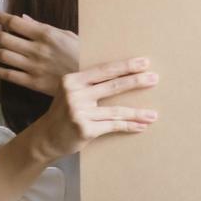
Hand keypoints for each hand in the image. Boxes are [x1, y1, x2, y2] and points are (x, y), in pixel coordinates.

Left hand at [0, 11, 77, 95]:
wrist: (90, 80)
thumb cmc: (82, 54)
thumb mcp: (68, 35)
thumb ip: (43, 27)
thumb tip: (23, 18)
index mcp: (47, 35)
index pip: (15, 23)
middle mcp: (37, 49)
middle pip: (3, 38)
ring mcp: (33, 66)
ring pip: (2, 55)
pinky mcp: (32, 82)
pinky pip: (7, 74)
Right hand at [31, 59, 159, 162]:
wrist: (45, 137)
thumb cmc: (65, 111)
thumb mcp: (71, 91)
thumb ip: (90, 82)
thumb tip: (124, 73)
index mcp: (72, 80)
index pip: (104, 70)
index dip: (126, 66)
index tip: (145, 62)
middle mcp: (74, 95)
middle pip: (113, 86)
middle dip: (137, 82)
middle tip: (155, 78)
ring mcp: (79, 113)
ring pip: (116, 110)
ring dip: (138, 112)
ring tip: (154, 114)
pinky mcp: (85, 129)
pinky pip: (113, 126)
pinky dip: (129, 126)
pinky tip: (142, 126)